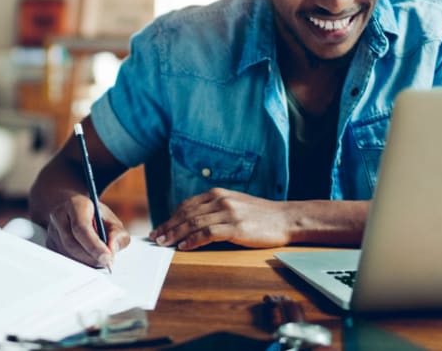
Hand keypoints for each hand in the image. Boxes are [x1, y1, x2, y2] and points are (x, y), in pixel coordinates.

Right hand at [44, 194, 130, 267]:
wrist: (73, 209)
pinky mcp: (50, 244)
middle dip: (91, 257)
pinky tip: (88, 257)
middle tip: (106, 262)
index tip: (107, 258)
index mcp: (75, 204)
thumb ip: (117, 234)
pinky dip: (79, 262)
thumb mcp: (112, 220)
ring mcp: (51, 230)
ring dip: (86, 261)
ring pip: (67, 254)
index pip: (81, 227)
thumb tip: (111, 251)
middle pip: (72, 243)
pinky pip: (64, 258)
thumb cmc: (94, 216)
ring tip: (99, 258)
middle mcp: (59, 216)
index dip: (94, 245)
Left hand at [150, 188, 295, 249]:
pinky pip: (208, 233)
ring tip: (165, 243)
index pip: (187, 205)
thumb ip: (216, 209)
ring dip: (176, 234)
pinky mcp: (236, 227)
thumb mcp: (235, 204)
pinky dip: (193, 240)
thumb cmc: (262, 215)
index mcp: (218, 194)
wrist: (286, 219)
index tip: (161, 228)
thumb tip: (194, 221)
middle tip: (156, 238)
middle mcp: (220, 200)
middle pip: (186, 214)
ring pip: (194, 223)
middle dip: (169, 226)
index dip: (171, 217)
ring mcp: (228, 213)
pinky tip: (184, 247)